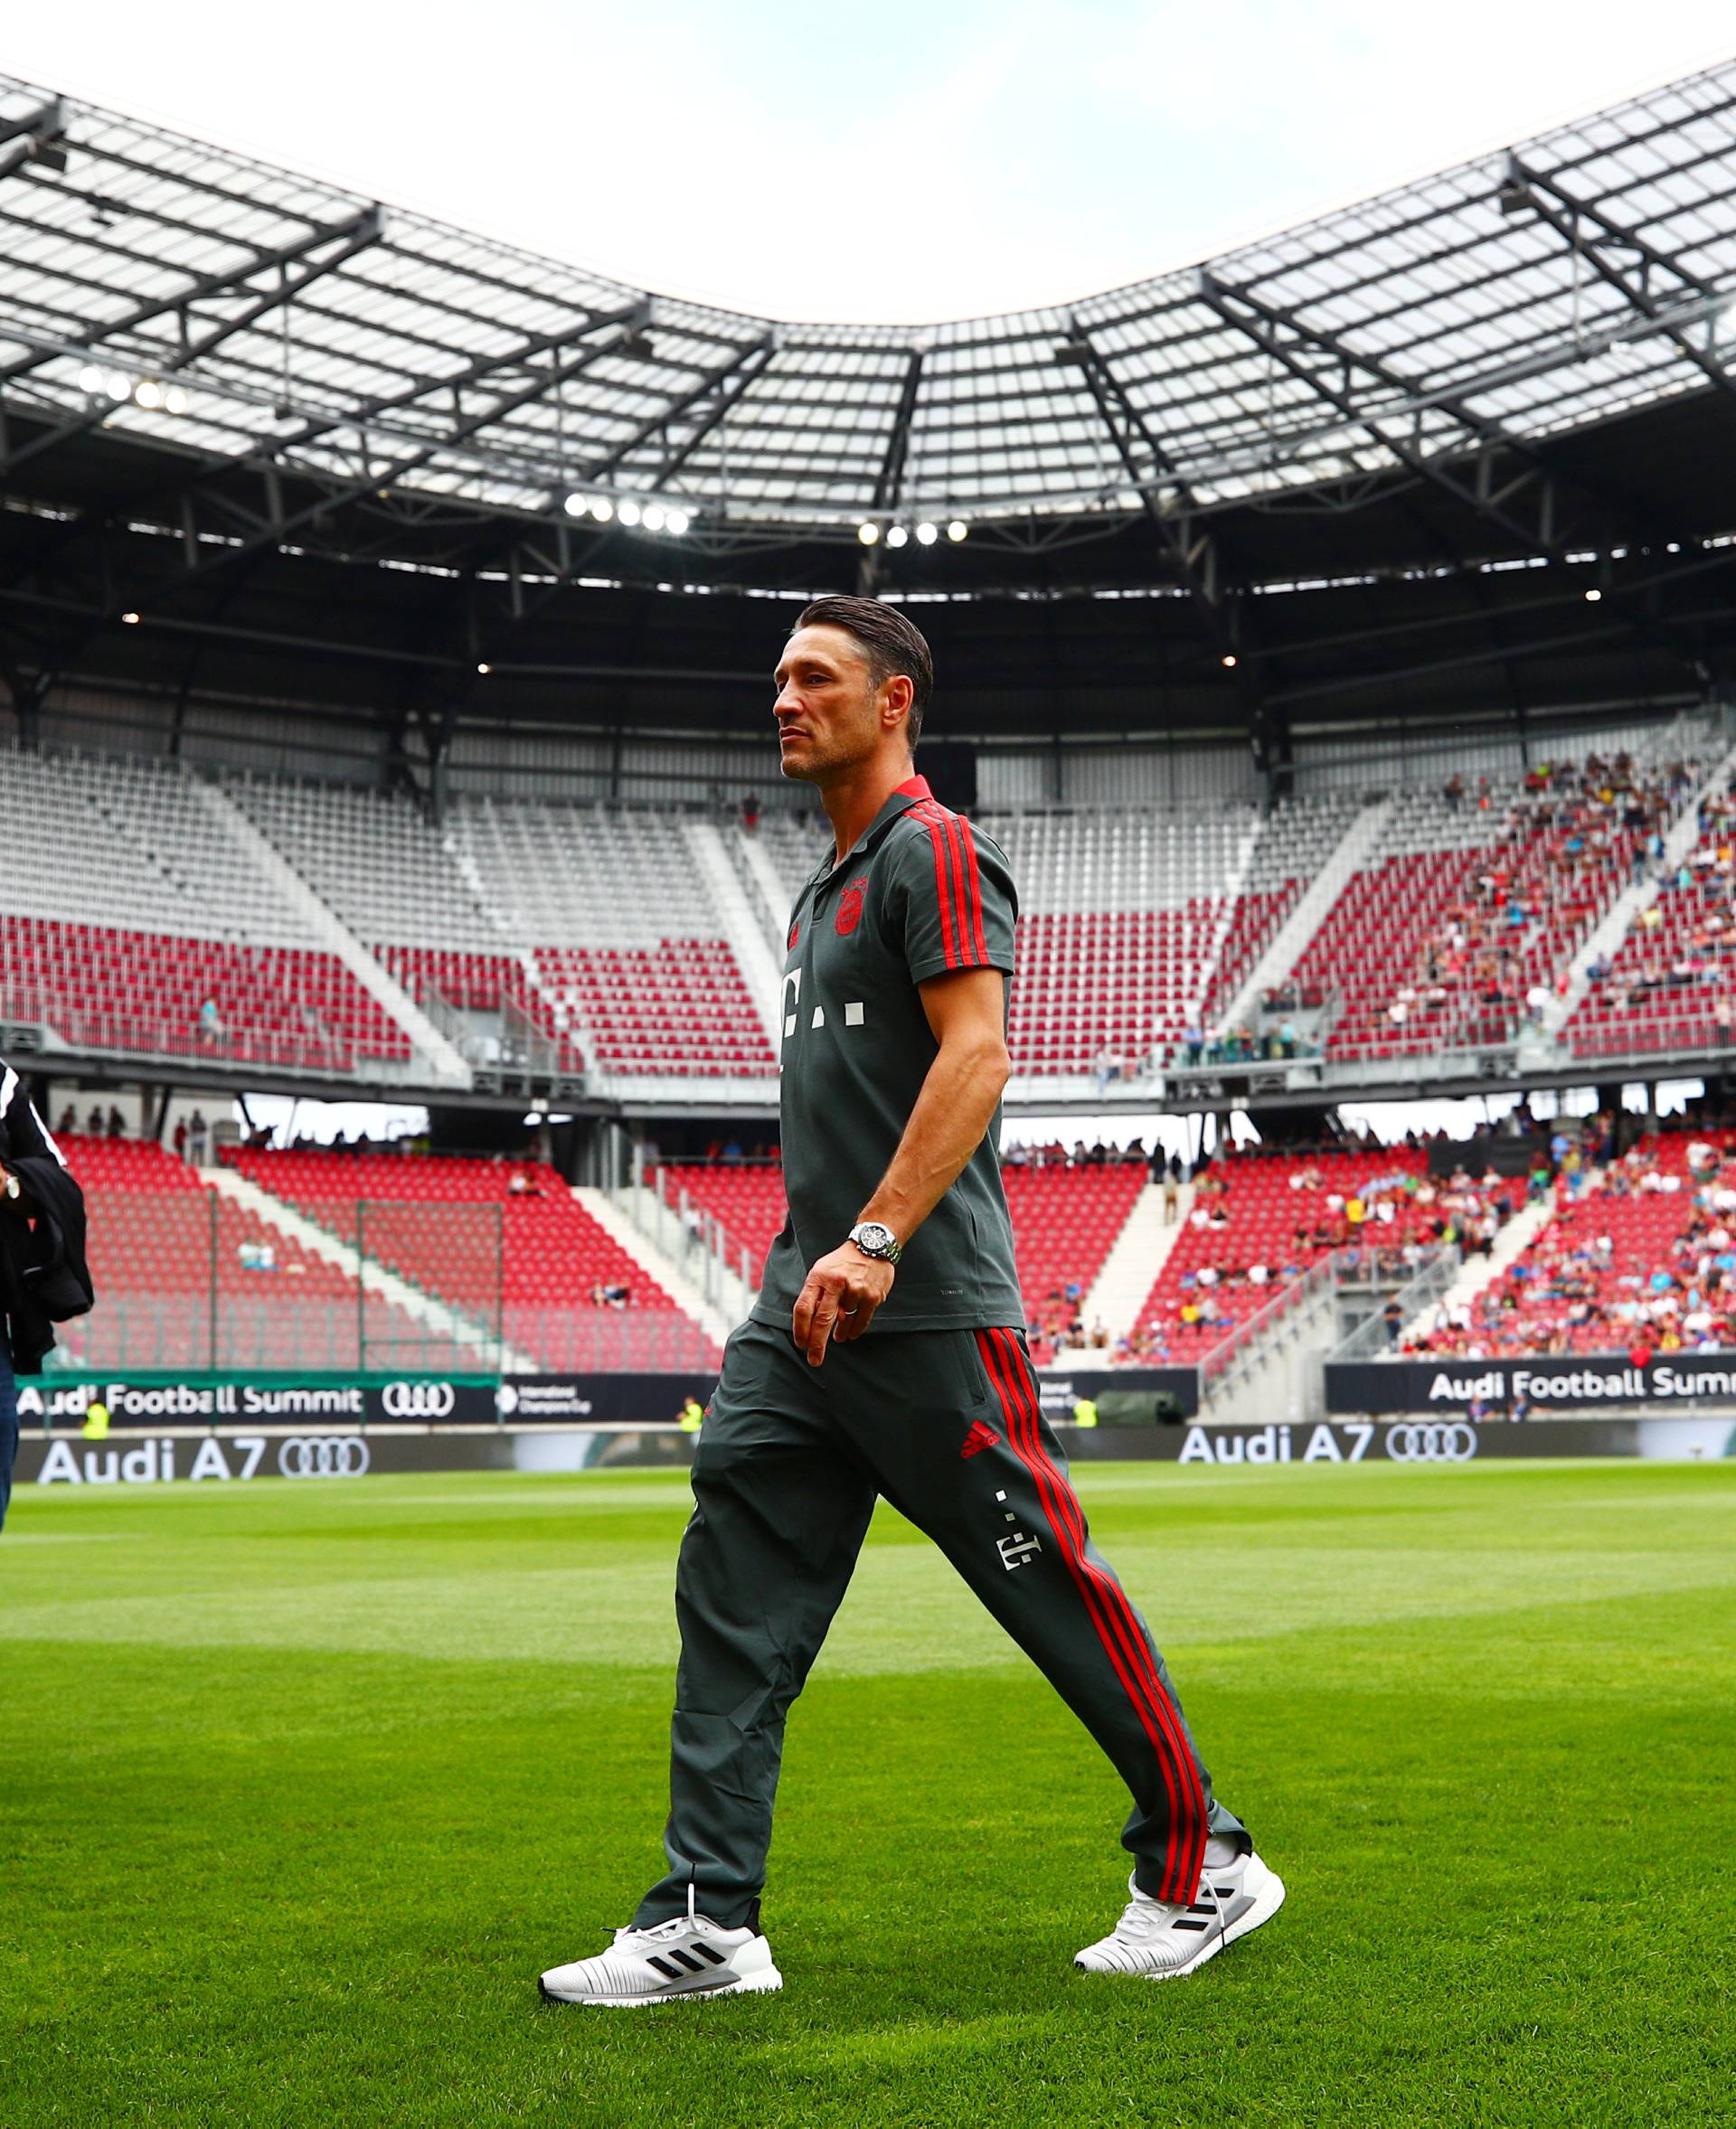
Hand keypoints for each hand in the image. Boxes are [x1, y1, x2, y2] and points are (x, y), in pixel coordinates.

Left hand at [791, 1242, 895, 1365]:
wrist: (871, 1245)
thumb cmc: (841, 1264)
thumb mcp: (821, 1272)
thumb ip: (815, 1295)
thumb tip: (812, 1325)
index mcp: (818, 1277)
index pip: (803, 1307)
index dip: (800, 1329)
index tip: (801, 1344)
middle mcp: (835, 1283)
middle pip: (822, 1320)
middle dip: (817, 1344)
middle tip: (814, 1360)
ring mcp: (856, 1290)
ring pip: (844, 1323)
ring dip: (839, 1334)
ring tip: (838, 1338)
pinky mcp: (873, 1296)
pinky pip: (861, 1321)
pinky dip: (854, 1331)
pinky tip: (850, 1334)